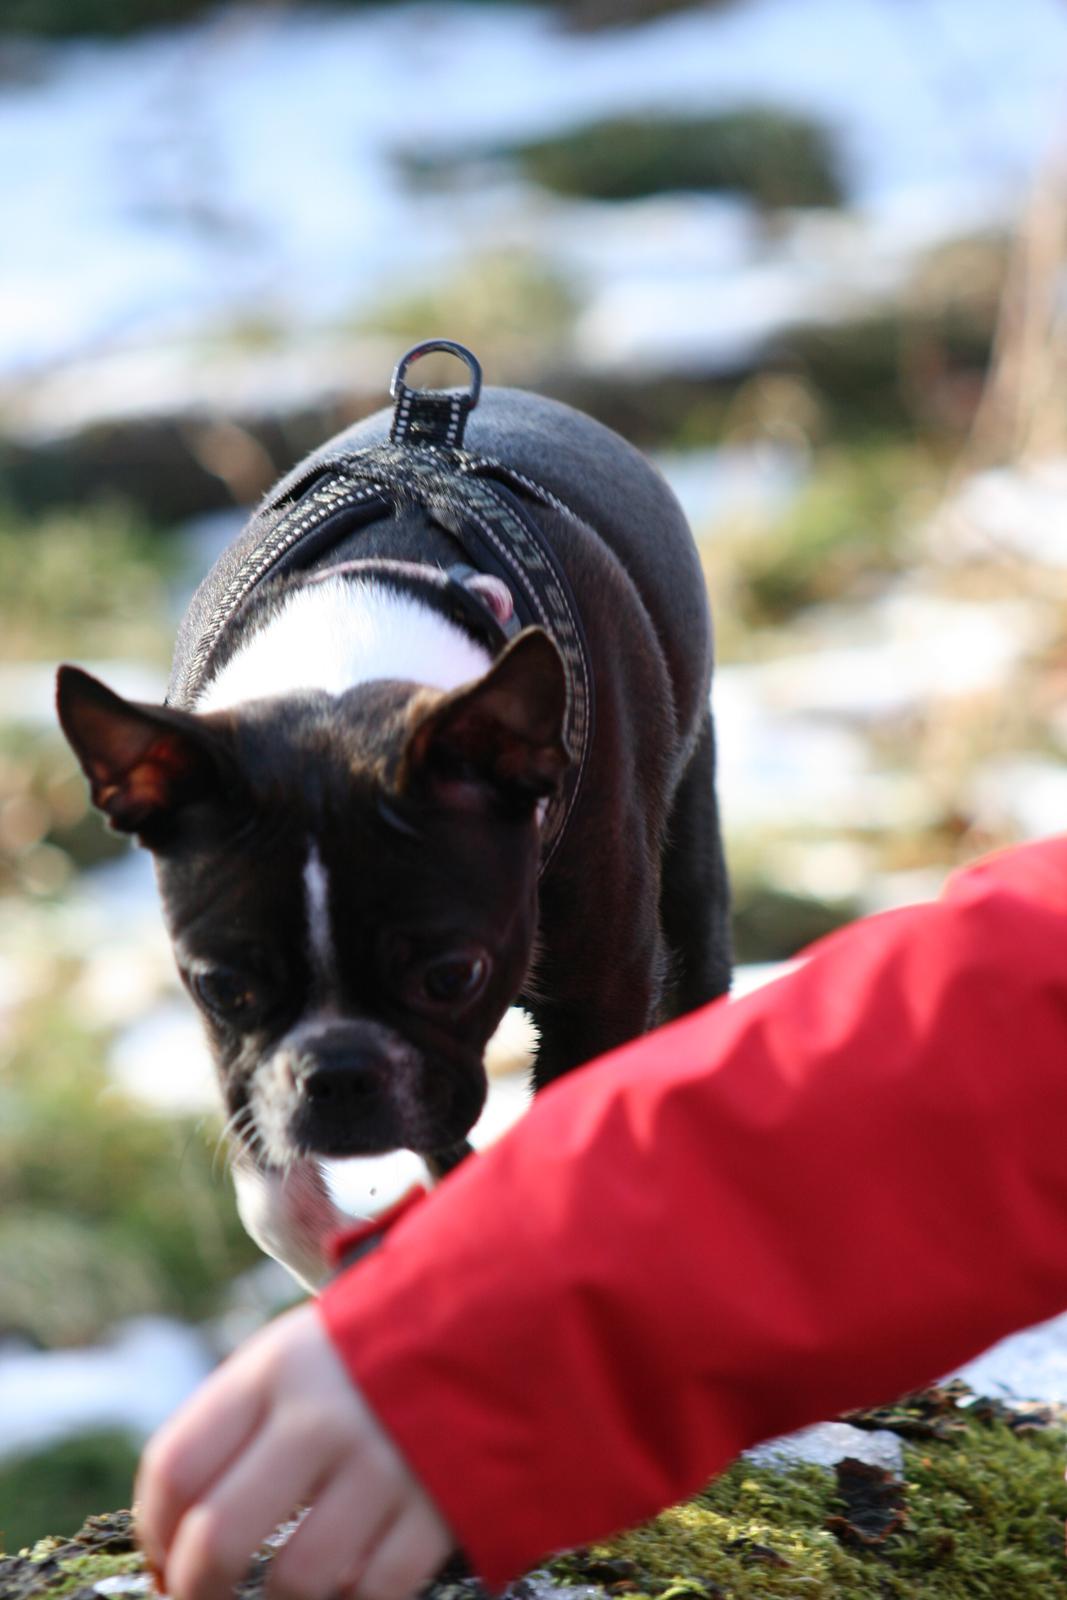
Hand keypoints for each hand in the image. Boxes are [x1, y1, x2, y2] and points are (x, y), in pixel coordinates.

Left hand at [136, 1301, 453, 1599]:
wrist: (498, 1316)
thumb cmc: (371, 1354)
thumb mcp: (298, 1352)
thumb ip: (236, 1423)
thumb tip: (176, 1537)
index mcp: (277, 1366)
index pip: (176, 1467)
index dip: (154, 1533)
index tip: (165, 1560)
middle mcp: (324, 1413)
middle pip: (219, 1539)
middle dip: (197, 1590)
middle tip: (202, 1597)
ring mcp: (385, 1462)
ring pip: (296, 1582)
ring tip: (282, 1592)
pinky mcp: (441, 1506)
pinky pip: (372, 1593)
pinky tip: (349, 1582)